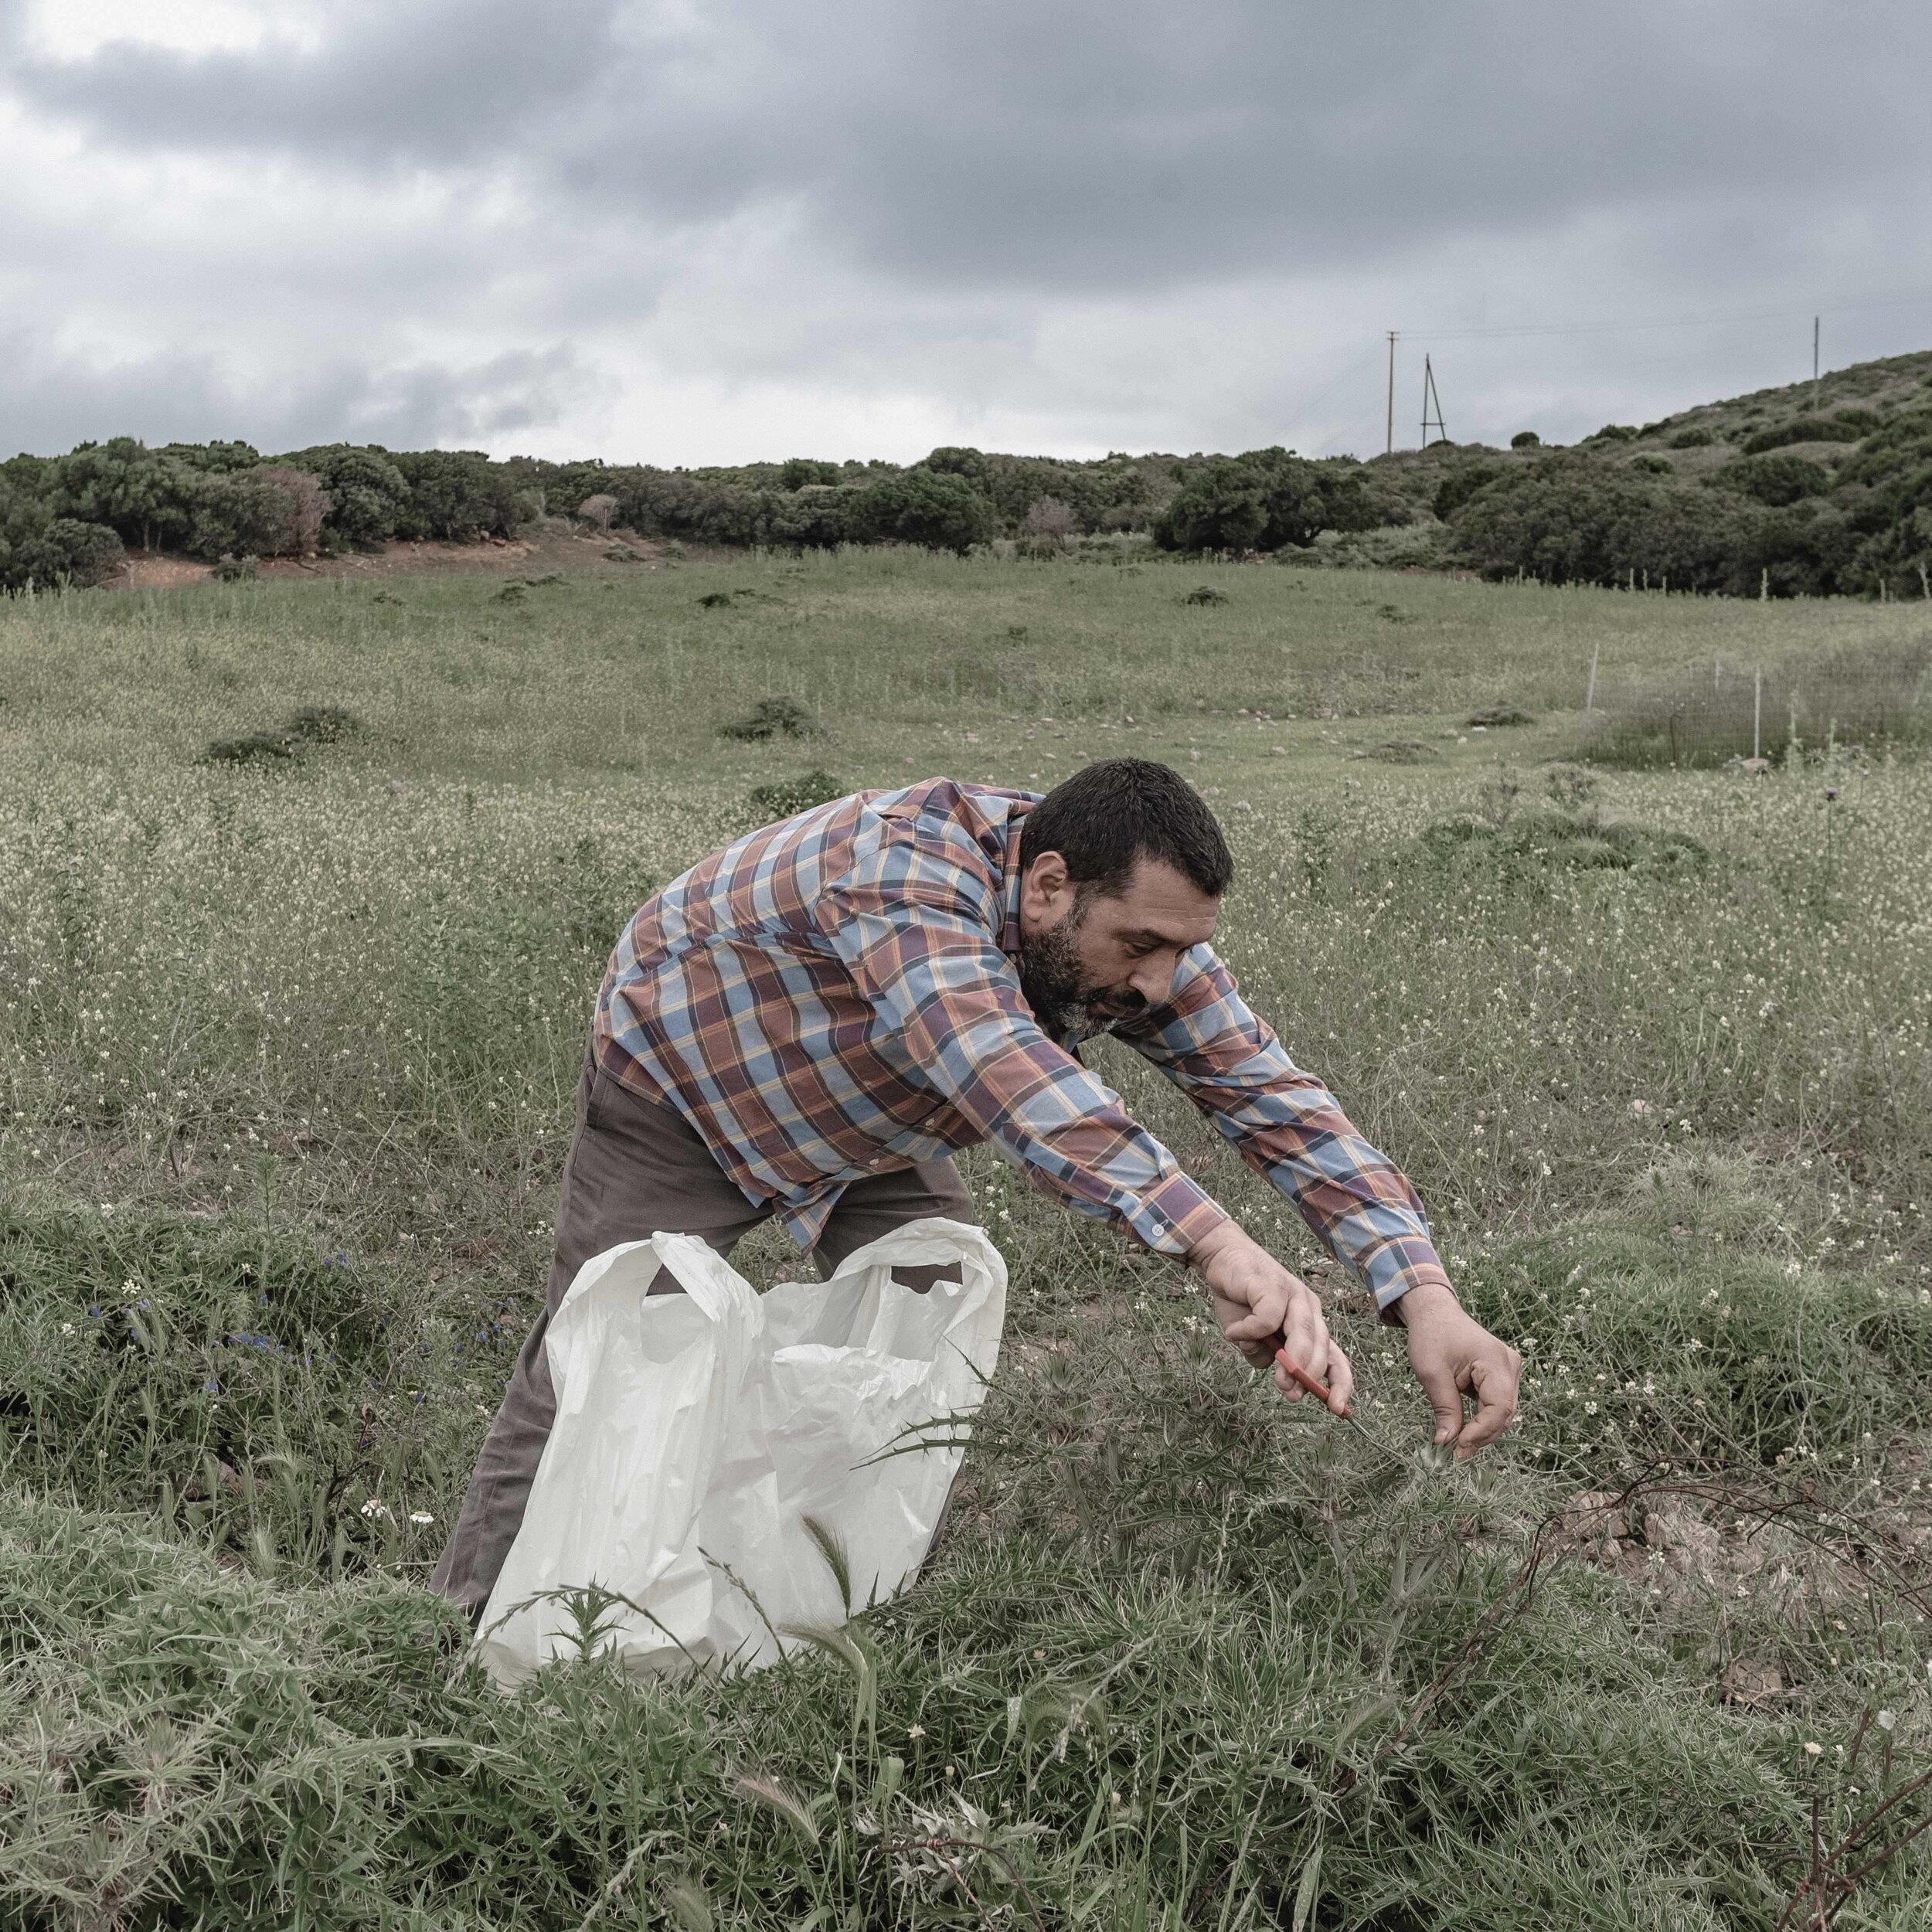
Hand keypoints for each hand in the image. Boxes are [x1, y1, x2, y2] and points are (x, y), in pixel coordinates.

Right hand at [1189, 1223, 1353, 1416]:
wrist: (1222, 1258)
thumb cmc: (1240, 1299)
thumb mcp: (1253, 1338)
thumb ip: (1266, 1355)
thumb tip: (1278, 1376)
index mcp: (1310, 1322)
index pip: (1334, 1356)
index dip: (1340, 1383)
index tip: (1338, 1409)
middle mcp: (1308, 1308)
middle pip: (1321, 1349)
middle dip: (1309, 1377)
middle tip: (1290, 1392)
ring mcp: (1294, 1295)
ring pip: (1303, 1336)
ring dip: (1291, 1362)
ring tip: (1276, 1377)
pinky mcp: (1274, 1286)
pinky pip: (1267, 1319)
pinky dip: (1249, 1331)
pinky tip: (1233, 1332)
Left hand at [1394, 1282, 1520, 1459]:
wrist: (1434, 1313)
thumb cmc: (1431, 1336)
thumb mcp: (1431, 1372)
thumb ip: (1444, 1408)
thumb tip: (1447, 1443)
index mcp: (1495, 1360)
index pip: (1499, 1407)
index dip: (1481, 1432)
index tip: (1458, 1447)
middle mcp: (1510, 1365)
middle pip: (1504, 1413)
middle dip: (1481, 1436)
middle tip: (1455, 1453)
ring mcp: (1509, 1370)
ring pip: (1502, 1413)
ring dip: (1482, 1431)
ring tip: (1457, 1445)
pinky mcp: (1502, 1376)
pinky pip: (1497, 1405)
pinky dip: (1482, 1419)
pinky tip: (1464, 1430)